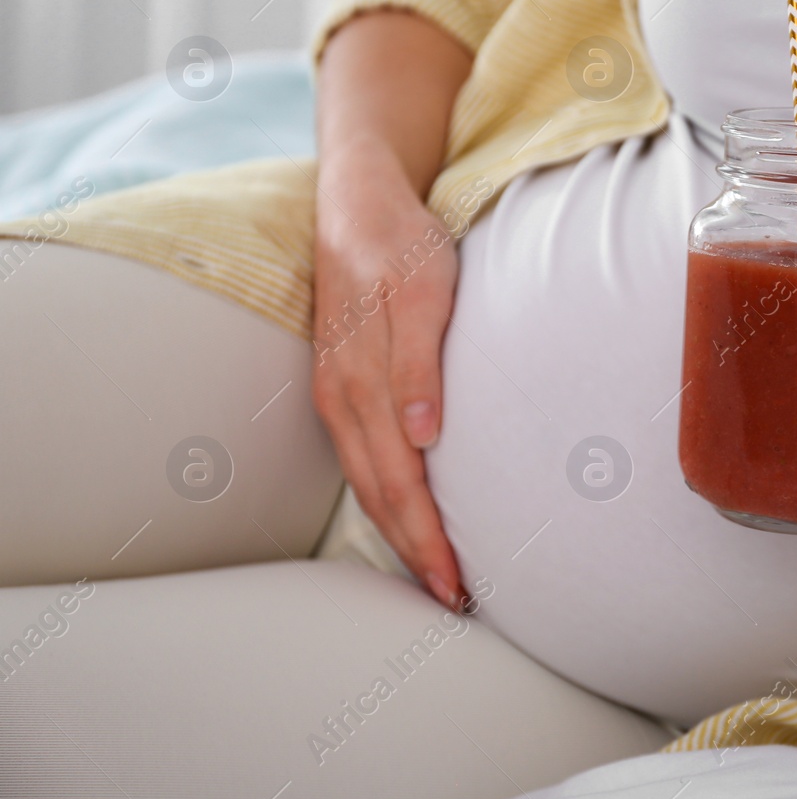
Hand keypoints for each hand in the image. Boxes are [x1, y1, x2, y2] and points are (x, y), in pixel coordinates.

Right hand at [311, 150, 463, 608]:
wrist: (357, 199)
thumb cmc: (402, 243)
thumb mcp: (423, 290)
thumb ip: (420, 363)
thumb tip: (422, 436)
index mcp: (363, 384)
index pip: (399, 482)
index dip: (427, 538)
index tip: (456, 585)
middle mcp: (343, 398)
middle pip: (381, 493)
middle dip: (416, 551)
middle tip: (455, 599)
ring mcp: (337, 392)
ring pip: (367, 480)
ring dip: (399, 530)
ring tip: (434, 574)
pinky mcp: (342, 384)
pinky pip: (362, 456)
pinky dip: (384, 495)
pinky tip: (406, 513)